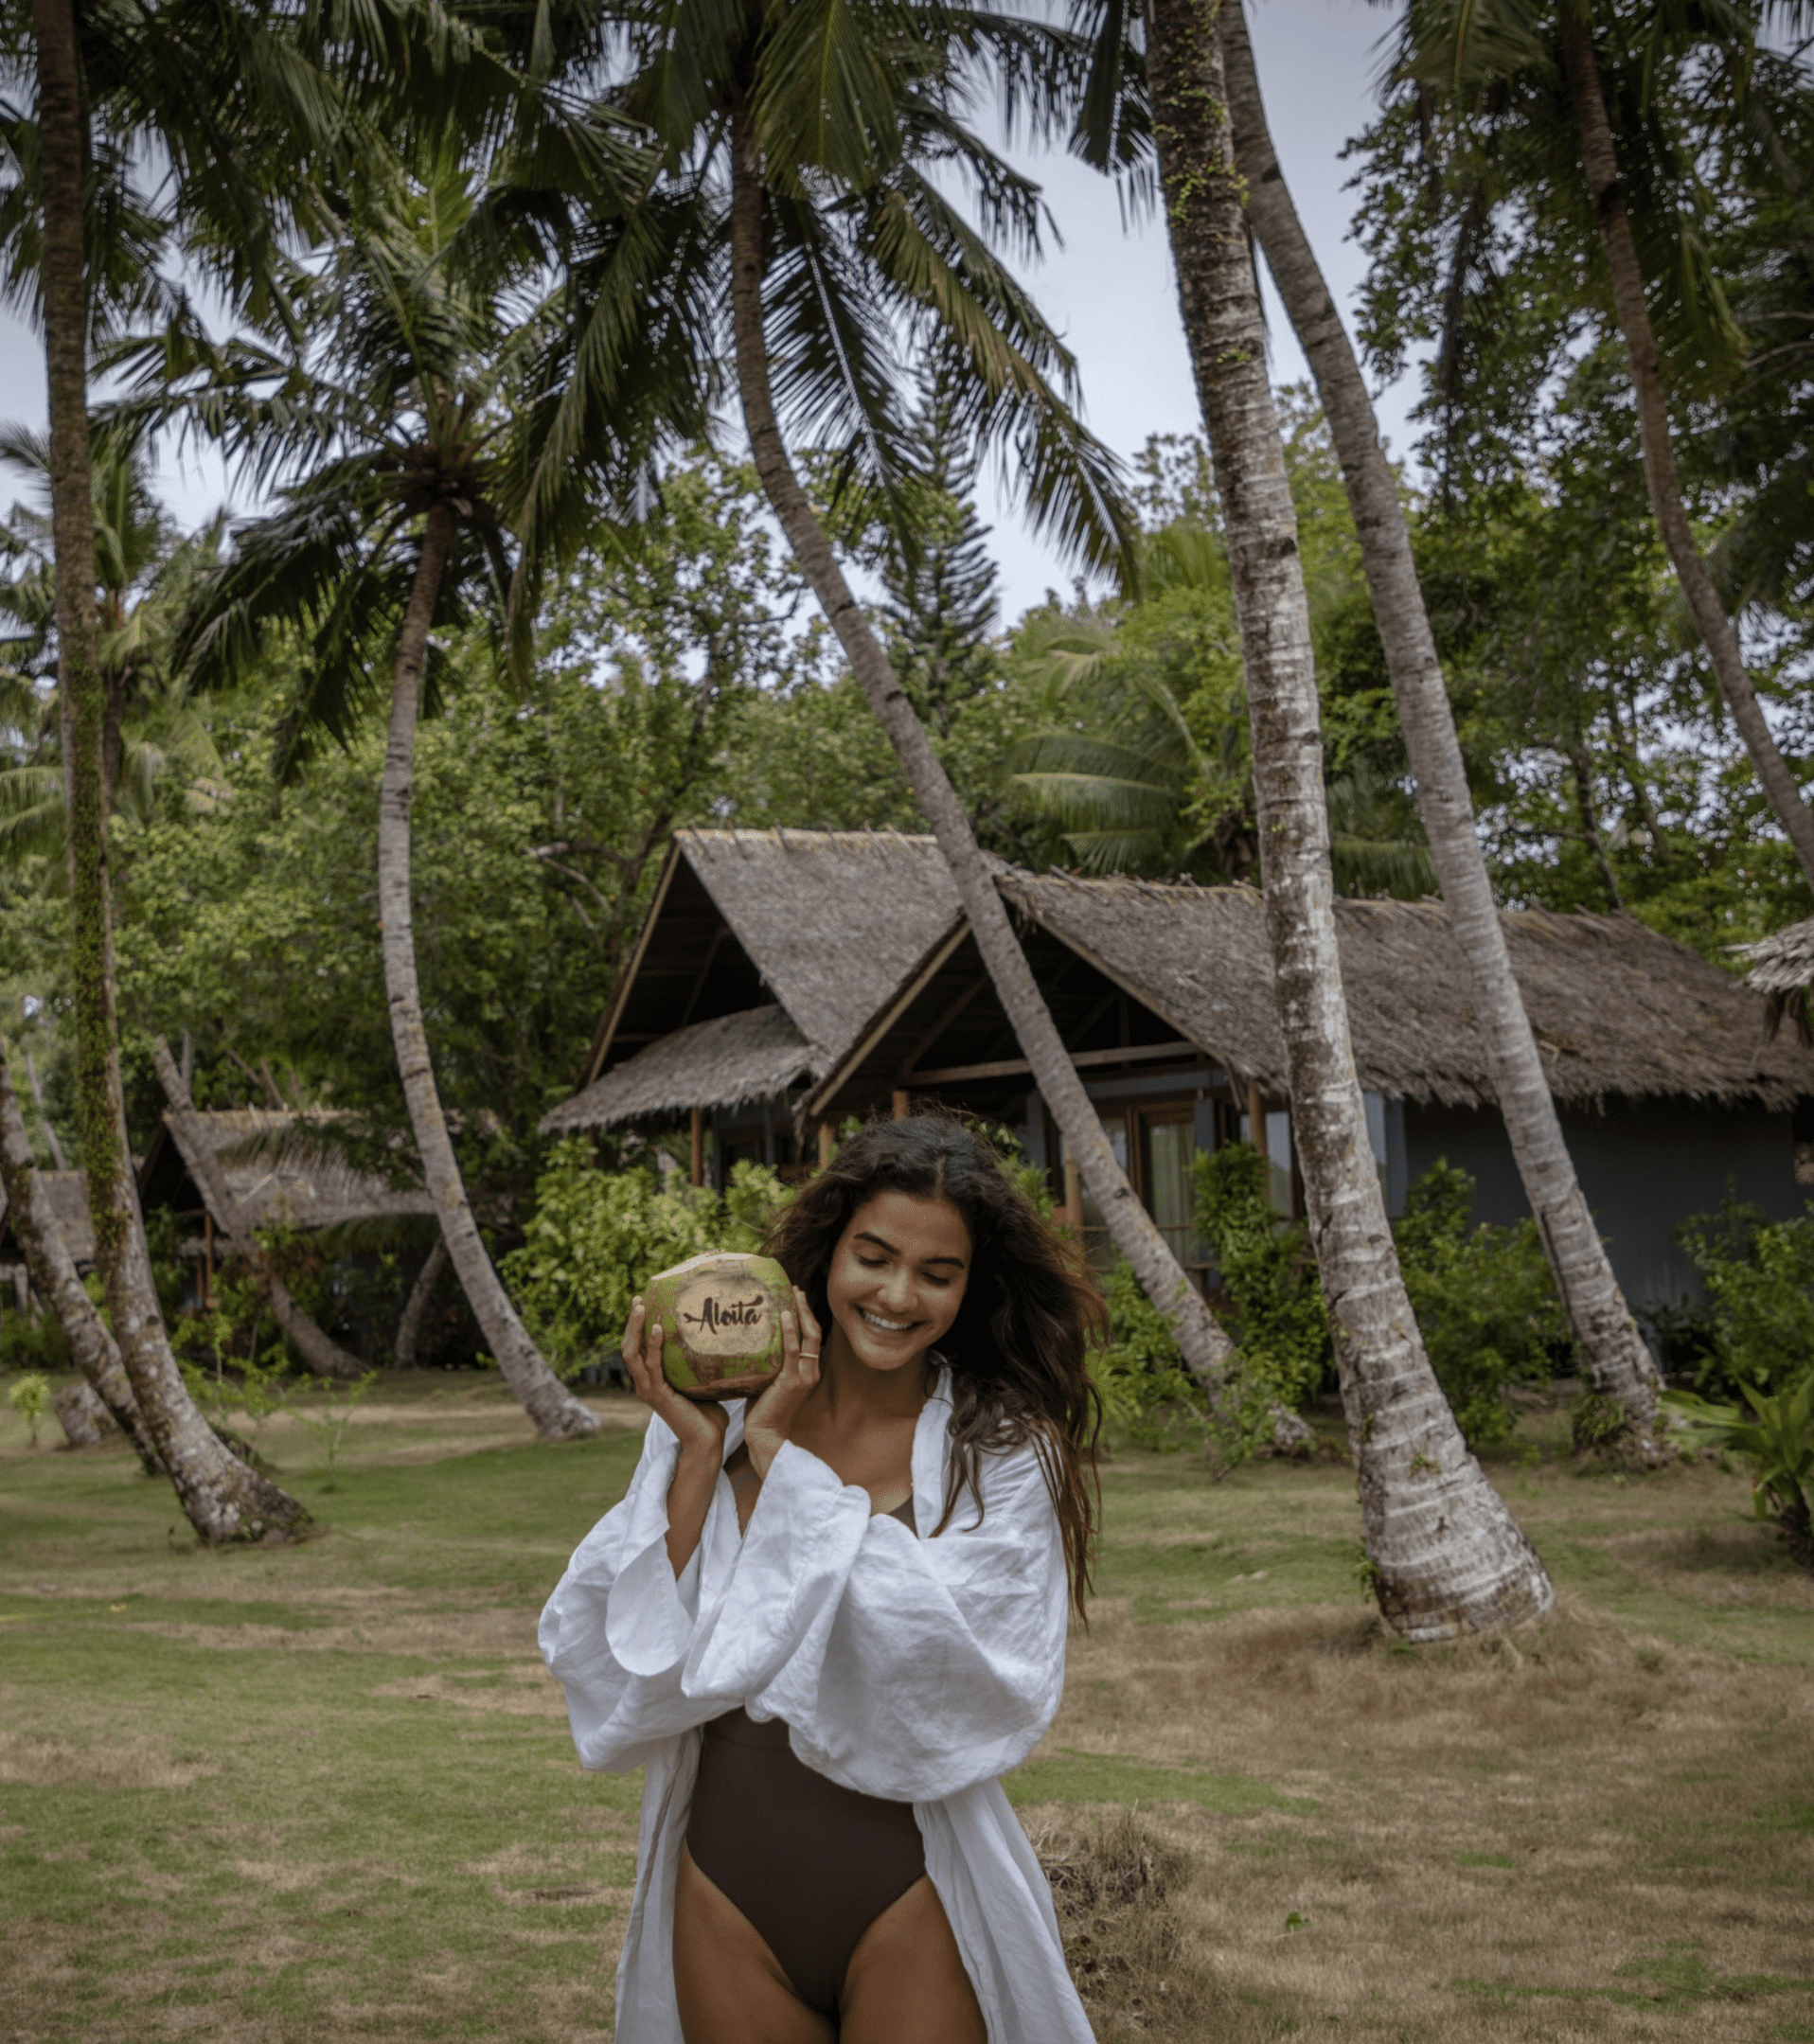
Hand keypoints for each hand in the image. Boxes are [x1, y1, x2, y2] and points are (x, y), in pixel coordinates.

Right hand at [622, 1296, 728, 1462]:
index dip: (635, 1326)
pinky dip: (652, 1346)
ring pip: (632, 1354)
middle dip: (630, 1323)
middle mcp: (644, 1384)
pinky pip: (652, 1366)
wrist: (707, 1441)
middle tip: (638, 1299)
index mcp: (650, 1381)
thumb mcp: (698, 1381)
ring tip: (642, 1308)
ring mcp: (648, 1390)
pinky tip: (657, 1329)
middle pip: (627, 1348)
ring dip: (635, 1329)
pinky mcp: (658, 1395)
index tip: (641, 1302)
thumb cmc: (708, 1412)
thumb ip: (696, 1362)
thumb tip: (714, 1335)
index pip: (635, 1349)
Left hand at [742, 1285, 822, 1481]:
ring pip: (809, 1337)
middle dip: (806, 1308)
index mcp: (808, 1371)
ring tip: (793, 1294)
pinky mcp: (793, 1381)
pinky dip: (790, 1331)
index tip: (796, 1297)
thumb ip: (767, 1362)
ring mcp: (804, 1376)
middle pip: (815, 1332)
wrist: (766, 1435)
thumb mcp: (768, 1380)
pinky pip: (793, 1350)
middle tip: (795, 1288)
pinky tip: (784, 1315)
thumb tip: (749, 1340)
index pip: (812, 1337)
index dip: (807, 1316)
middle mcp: (811, 1371)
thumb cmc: (763, 1410)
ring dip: (801, 1313)